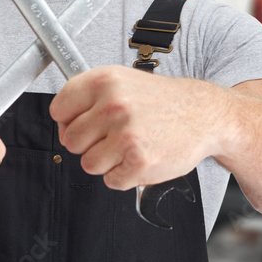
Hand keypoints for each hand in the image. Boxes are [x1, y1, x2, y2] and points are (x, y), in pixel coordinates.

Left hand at [49, 66, 218, 190]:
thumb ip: (86, 96)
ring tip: (127, 146)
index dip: (67, 121)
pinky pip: (111, 180)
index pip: (58, 110)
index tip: (81, 123)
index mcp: (103, 81)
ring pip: (88, 163)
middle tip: (111, 136)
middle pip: (70, 140)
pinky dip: (124, 175)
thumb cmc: (159, 100)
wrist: (203, 114)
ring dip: (105, 161)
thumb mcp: (120, 81)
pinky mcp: (140, 162)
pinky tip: (139, 156)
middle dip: (87, 143)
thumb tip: (60, 121)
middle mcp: (113, 106)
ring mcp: (126, 136)